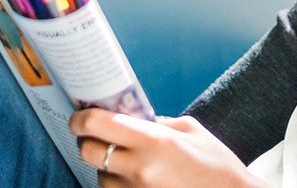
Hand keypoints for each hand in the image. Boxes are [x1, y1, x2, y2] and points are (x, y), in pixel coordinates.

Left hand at [70, 109, 263, 187]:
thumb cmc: (215, 165)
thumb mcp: (189, 130)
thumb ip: (156, 123)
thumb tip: (130, 116)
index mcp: (153, 140)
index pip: (96, 124)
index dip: (81, 118)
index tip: (81, 116)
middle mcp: (139, 168)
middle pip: (87, 151)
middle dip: (89, 141)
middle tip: (100, 137)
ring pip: (98, 176)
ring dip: (106, 168)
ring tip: (129, 164)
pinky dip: (117, 185)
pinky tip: (136, 180)